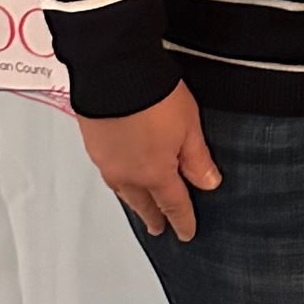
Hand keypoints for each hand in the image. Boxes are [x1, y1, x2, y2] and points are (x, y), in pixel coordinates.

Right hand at [77, 84, 219, 240]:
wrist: (114, 71)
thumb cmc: (152, 94)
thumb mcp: (189, 125)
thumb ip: (197, 158)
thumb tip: (209, 183)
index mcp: (155, 174)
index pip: (173, 205)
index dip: (182, 220)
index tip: (187, 233)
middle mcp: (128, 174)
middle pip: (144, 203)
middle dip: (154, 217)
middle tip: (158, 228)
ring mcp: (108, 161)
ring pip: (123, 191)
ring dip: (134, 201)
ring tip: (140, 206)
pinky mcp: (94, 145)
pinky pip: (108, 172)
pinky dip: (118, 180)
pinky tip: (120, 174)